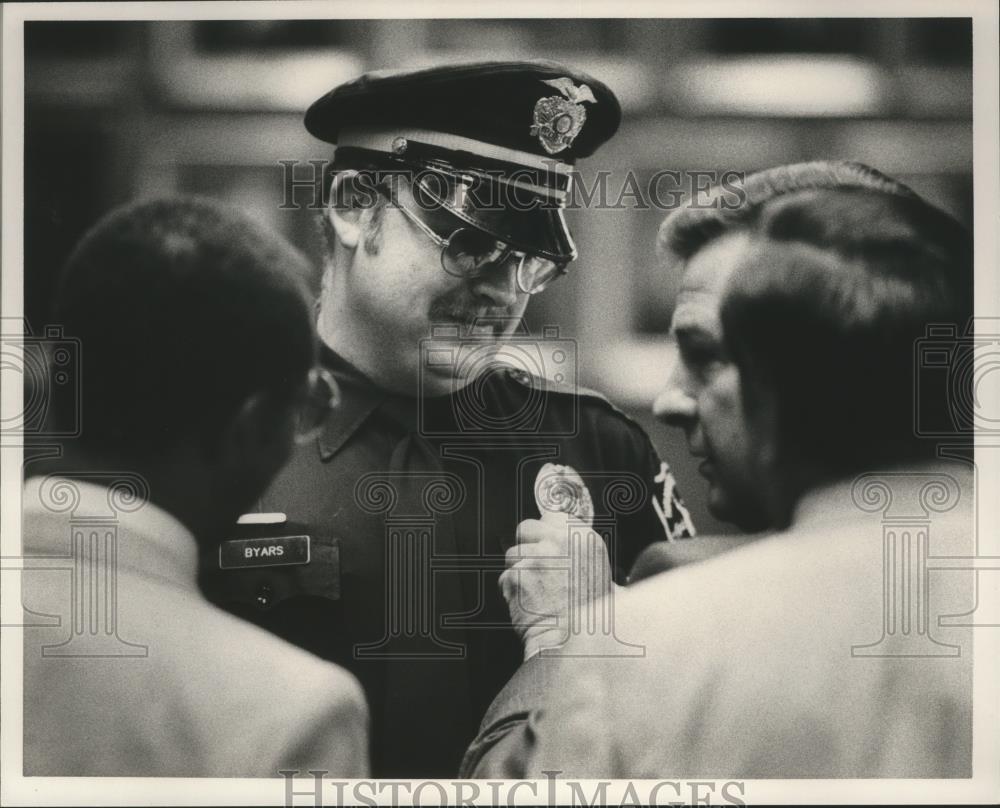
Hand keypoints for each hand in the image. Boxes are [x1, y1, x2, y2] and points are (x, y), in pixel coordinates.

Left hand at [499, 513, 616, 659]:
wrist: (576, 645)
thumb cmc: (591, 617)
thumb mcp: (599, 574)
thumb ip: (578, 551)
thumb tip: (561, 540)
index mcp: (584, 539)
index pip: (553, 515)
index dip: (546, 531)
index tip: (546, 542)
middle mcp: (559, 542)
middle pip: (526, 528)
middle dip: (528, 546)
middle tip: (539, 570)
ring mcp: (535, 558)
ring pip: (512, 555)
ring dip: (519, 571)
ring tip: (538, 593)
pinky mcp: (515, 576)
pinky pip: (505, 579)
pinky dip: (512, 592)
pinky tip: (530, 605)